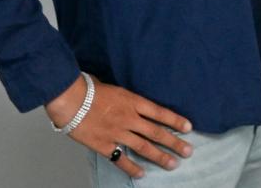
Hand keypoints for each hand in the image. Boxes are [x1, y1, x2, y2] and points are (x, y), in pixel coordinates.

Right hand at [46, 75, 192, 179]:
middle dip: (174, 142)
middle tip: (189, 151)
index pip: (160, 112)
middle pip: (157, 132)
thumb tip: (138, 103)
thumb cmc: (91, 88)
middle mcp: (129, 118)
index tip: (189, 127)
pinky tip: (142, 173)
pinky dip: (132, 167)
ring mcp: (118, 133)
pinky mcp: (105, 145)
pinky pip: (121, 159)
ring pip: (144, 147)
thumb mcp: (117, 87)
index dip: (176, 120)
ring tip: (173, 164)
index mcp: (133, 101)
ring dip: (160, 156)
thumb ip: (129, 98)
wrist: (71, 99)